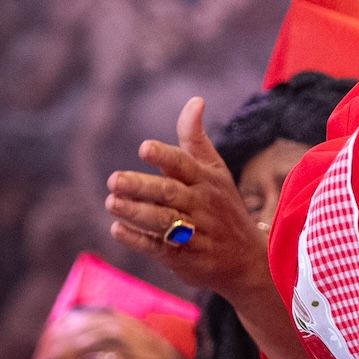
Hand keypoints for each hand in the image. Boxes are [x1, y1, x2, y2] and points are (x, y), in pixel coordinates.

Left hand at [105, 96, 269, 304]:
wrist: (247, 258)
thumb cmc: (223, 206)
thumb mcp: (215, 171)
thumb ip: (196, 139)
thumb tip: (195, 100)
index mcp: (207, 180)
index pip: (185, 165)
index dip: (165, 156)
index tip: (144, 148)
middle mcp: (201, 205)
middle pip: (170, 194)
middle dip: (141, 187)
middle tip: (113, 180)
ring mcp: (194, 233)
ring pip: (163, 221)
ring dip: (136, 212)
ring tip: (111, 202)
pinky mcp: (184, 258)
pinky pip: (159, 248)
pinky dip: (138, 240)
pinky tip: (118, 229)